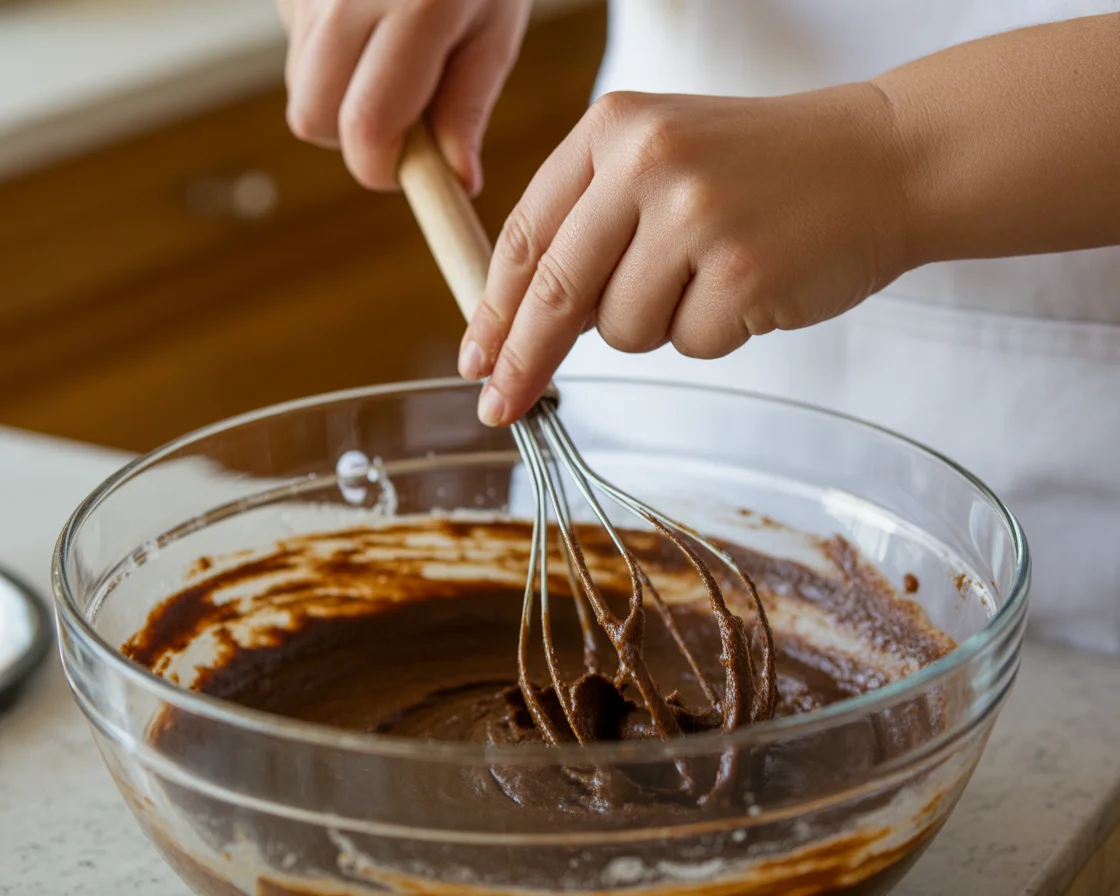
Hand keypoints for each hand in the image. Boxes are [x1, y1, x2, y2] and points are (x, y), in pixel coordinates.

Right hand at [276, 0, 531, 193]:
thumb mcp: (493, 28)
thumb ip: (468, 106)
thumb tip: (456, 181)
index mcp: (416, 9)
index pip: (368, 127)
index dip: (381, 168)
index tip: (404, 171)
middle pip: (312, 117)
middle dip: (351, 137)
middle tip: (399, 112)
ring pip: (300, 83)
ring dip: (339, 91)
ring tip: (388, 47)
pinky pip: (294, 41)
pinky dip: (327, 49)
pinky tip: (363, 12)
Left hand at [457, 87, 911, 425]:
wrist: (883, 160)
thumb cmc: (763, 171)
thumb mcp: (664, 162)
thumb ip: (592, 225)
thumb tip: (527, 325)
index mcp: (615, 127)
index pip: (527, 233)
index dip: (493, 307)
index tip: (476, 358)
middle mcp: (649, 163)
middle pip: (555, 293)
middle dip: (525, 361)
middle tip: (500, 408)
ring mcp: (698, 218)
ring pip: (622, 330)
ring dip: (657, 326)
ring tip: (711, 275)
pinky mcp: (743, 275)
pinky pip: (689, 345)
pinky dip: (713, 333)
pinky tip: (751, 286)